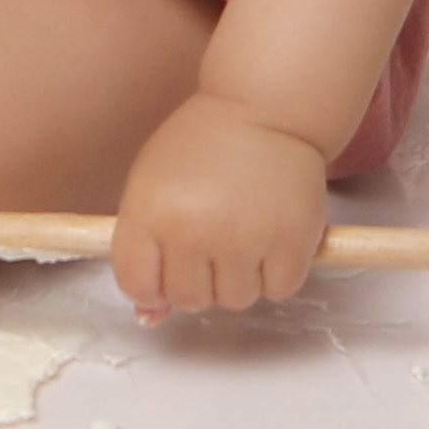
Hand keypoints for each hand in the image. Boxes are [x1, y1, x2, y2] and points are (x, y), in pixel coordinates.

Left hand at [111, 91, 327, 317]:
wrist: (265, 111)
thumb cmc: (202, 147)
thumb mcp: (154, 186)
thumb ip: (145, 250)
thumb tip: (149, 318)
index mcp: (149, 211)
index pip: (137, 283)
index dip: (150, 286)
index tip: (164, 271)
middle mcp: (193, 229)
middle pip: (187, 299)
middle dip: (198, 279)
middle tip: (211, 239)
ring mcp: (244, 236)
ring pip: (234, 300)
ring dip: (239, 277)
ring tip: (243, 232)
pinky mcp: (291, 241)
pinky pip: (278, 290)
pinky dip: (277, 273)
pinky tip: (271, 234)